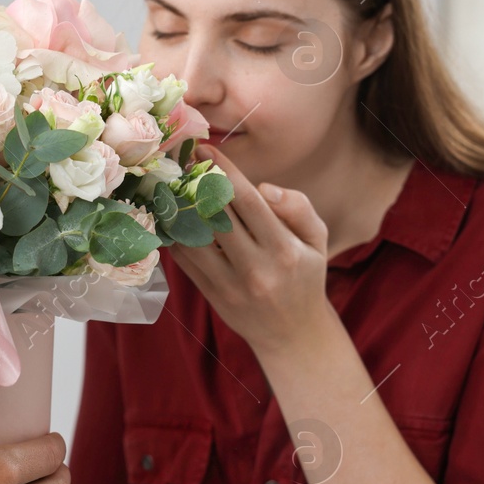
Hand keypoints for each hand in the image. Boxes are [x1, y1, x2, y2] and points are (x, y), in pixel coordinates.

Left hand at [170, 144, 333, 357]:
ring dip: (177, 209)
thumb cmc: (305, 276)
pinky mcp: (212, 295)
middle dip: (194, 183)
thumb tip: (265, 187)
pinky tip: (167, 214)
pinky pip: (185, 260)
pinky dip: (173, 235)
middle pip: (215, 216)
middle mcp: (255, 269)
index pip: (247, 201)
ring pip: (193, 239)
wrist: (293, 334)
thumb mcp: (316, 240)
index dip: (222, 170)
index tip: (204, 148)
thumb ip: (298, 207)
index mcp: (283, 250)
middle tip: (178, 159)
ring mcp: (230, 286)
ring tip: (167, 184)